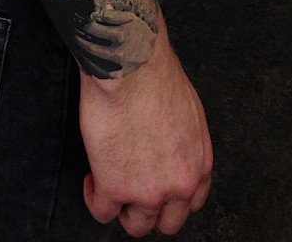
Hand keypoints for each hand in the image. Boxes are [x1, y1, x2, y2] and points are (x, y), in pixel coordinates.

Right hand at [79, 11, 211, 236]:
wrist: (131, 66)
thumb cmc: (155, 73)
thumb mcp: (187, 109)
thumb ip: (183, 138)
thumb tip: (168, 141)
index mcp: (199, 163)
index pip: (191, 202)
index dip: (170, 197)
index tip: (155, 186)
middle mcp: (180, 184)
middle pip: (167, 222)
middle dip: (149, 209)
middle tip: (131, 190)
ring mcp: (148, 191)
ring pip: (136, 225)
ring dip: (121, 208)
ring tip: (108, 184)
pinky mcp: (114, 187)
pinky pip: (102, 210)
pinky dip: (94, 198)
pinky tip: (92, 180)